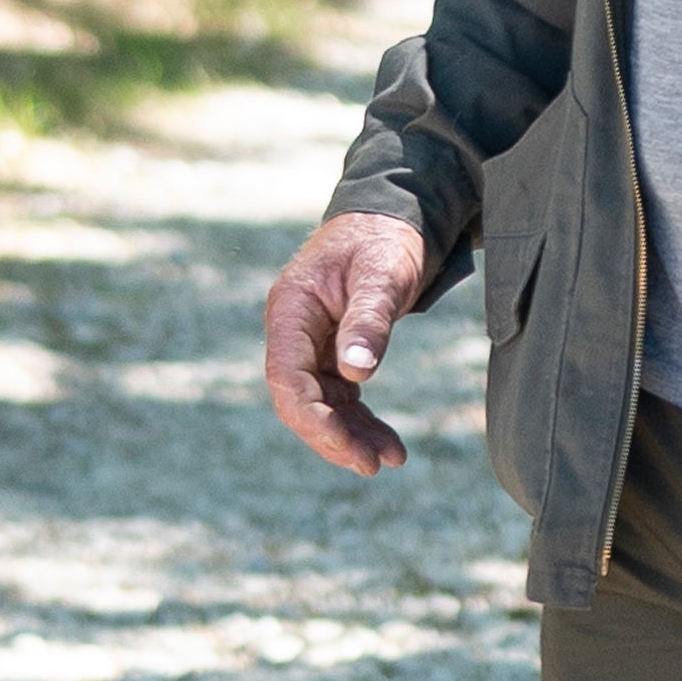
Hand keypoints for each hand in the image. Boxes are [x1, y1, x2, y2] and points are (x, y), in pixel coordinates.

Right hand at [264, 208, 427, 475]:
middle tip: (372, 465)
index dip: (312, 418)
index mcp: (291, 309)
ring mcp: (310, 344)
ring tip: (390, 460)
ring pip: (321, 405)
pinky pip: (341, 397)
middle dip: (332, 437)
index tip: (348, 446)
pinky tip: (390, 445)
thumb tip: (357, 373)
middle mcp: (293, 330)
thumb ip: (368, 321)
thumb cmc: (385, 239)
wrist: (395, 215)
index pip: (286, 377)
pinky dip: (361, 422)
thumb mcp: (383, 275)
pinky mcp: (332, 353)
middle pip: (299, 400)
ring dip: (351, 436)